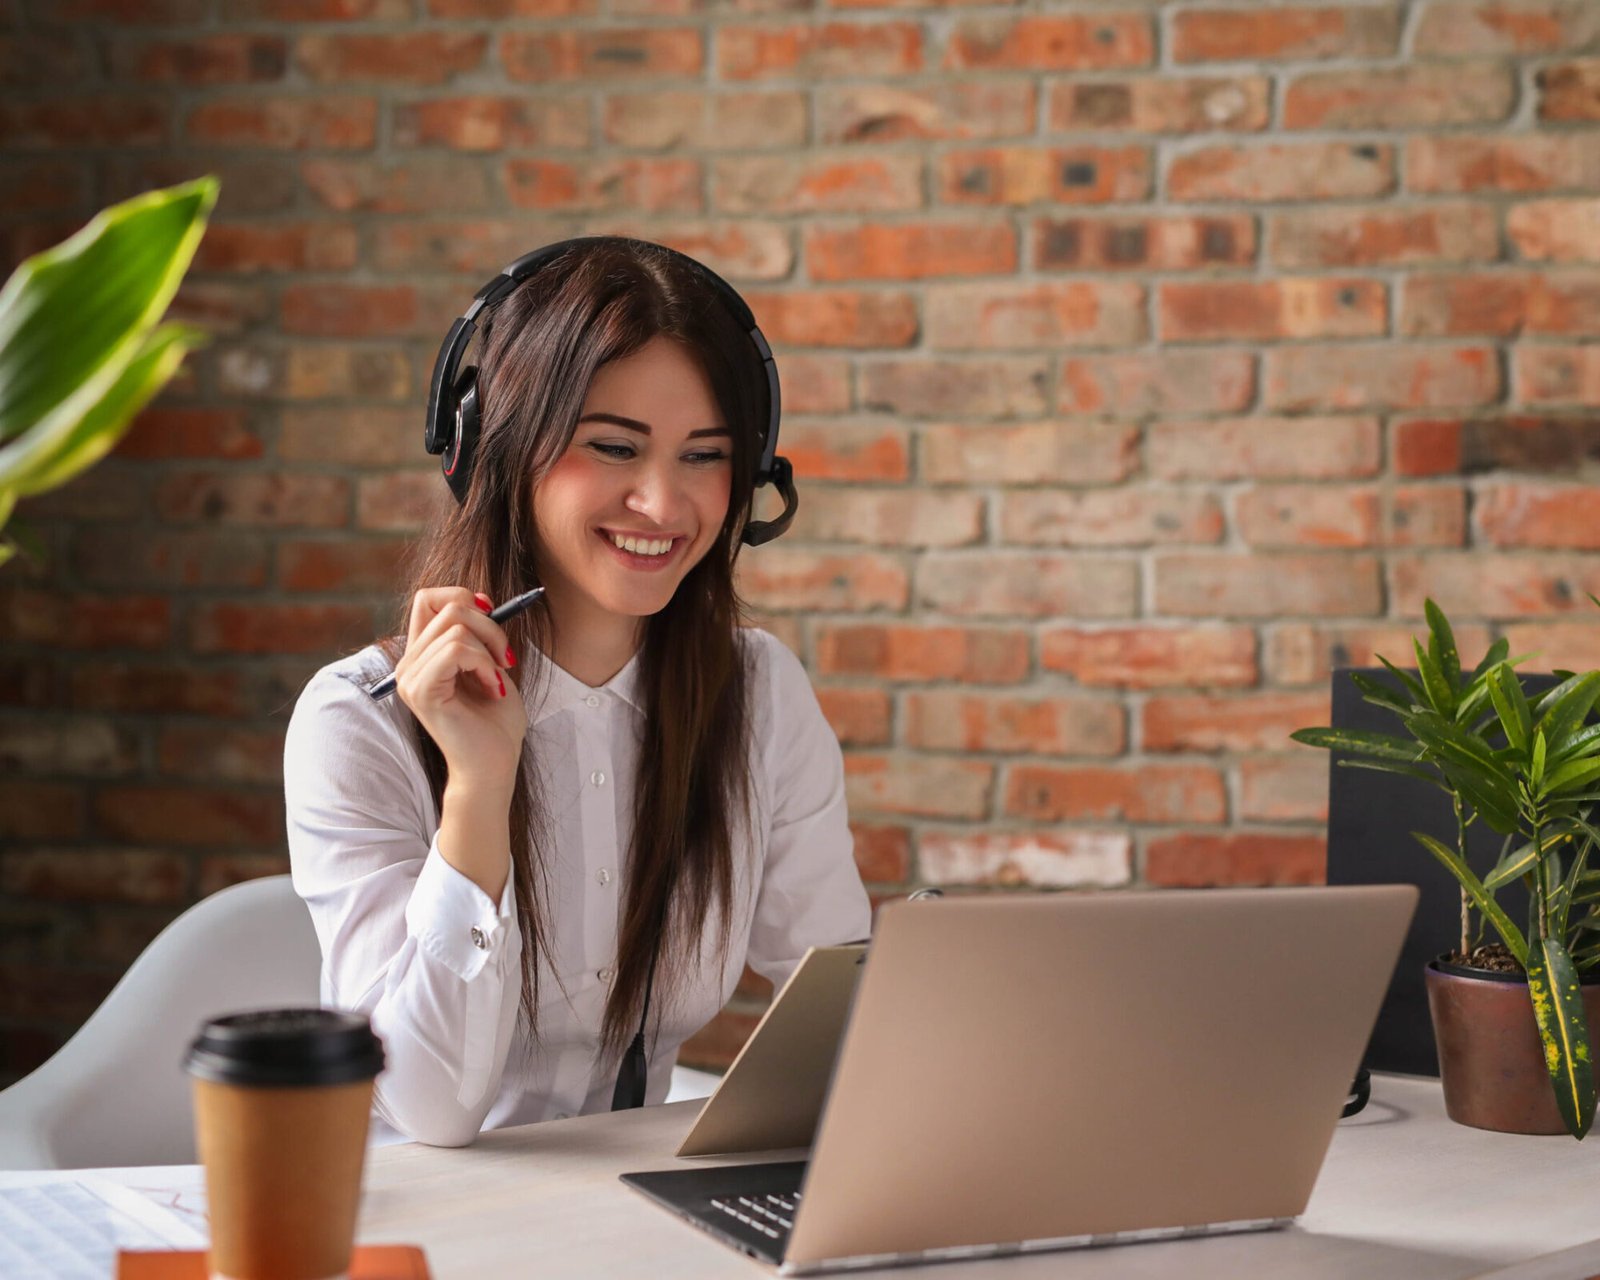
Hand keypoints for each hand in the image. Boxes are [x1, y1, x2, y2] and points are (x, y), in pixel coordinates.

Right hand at [392, 587, 526, 793]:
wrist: (494, 766)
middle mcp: (409, 664)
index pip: (427, 598)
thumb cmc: (496, 723)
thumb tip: (480, 599)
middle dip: (490, 625)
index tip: (492, 619)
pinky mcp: (422, 691)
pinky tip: (493, 688)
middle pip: (447, 606)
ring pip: (455, 626)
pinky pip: (455, 650)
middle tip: (506, 659)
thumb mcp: (490, 666)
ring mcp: (411, 678)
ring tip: (497, 680)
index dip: (463, 597)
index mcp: (422, 656)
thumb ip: (479, 634)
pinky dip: (483, 663)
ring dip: (490, 649)